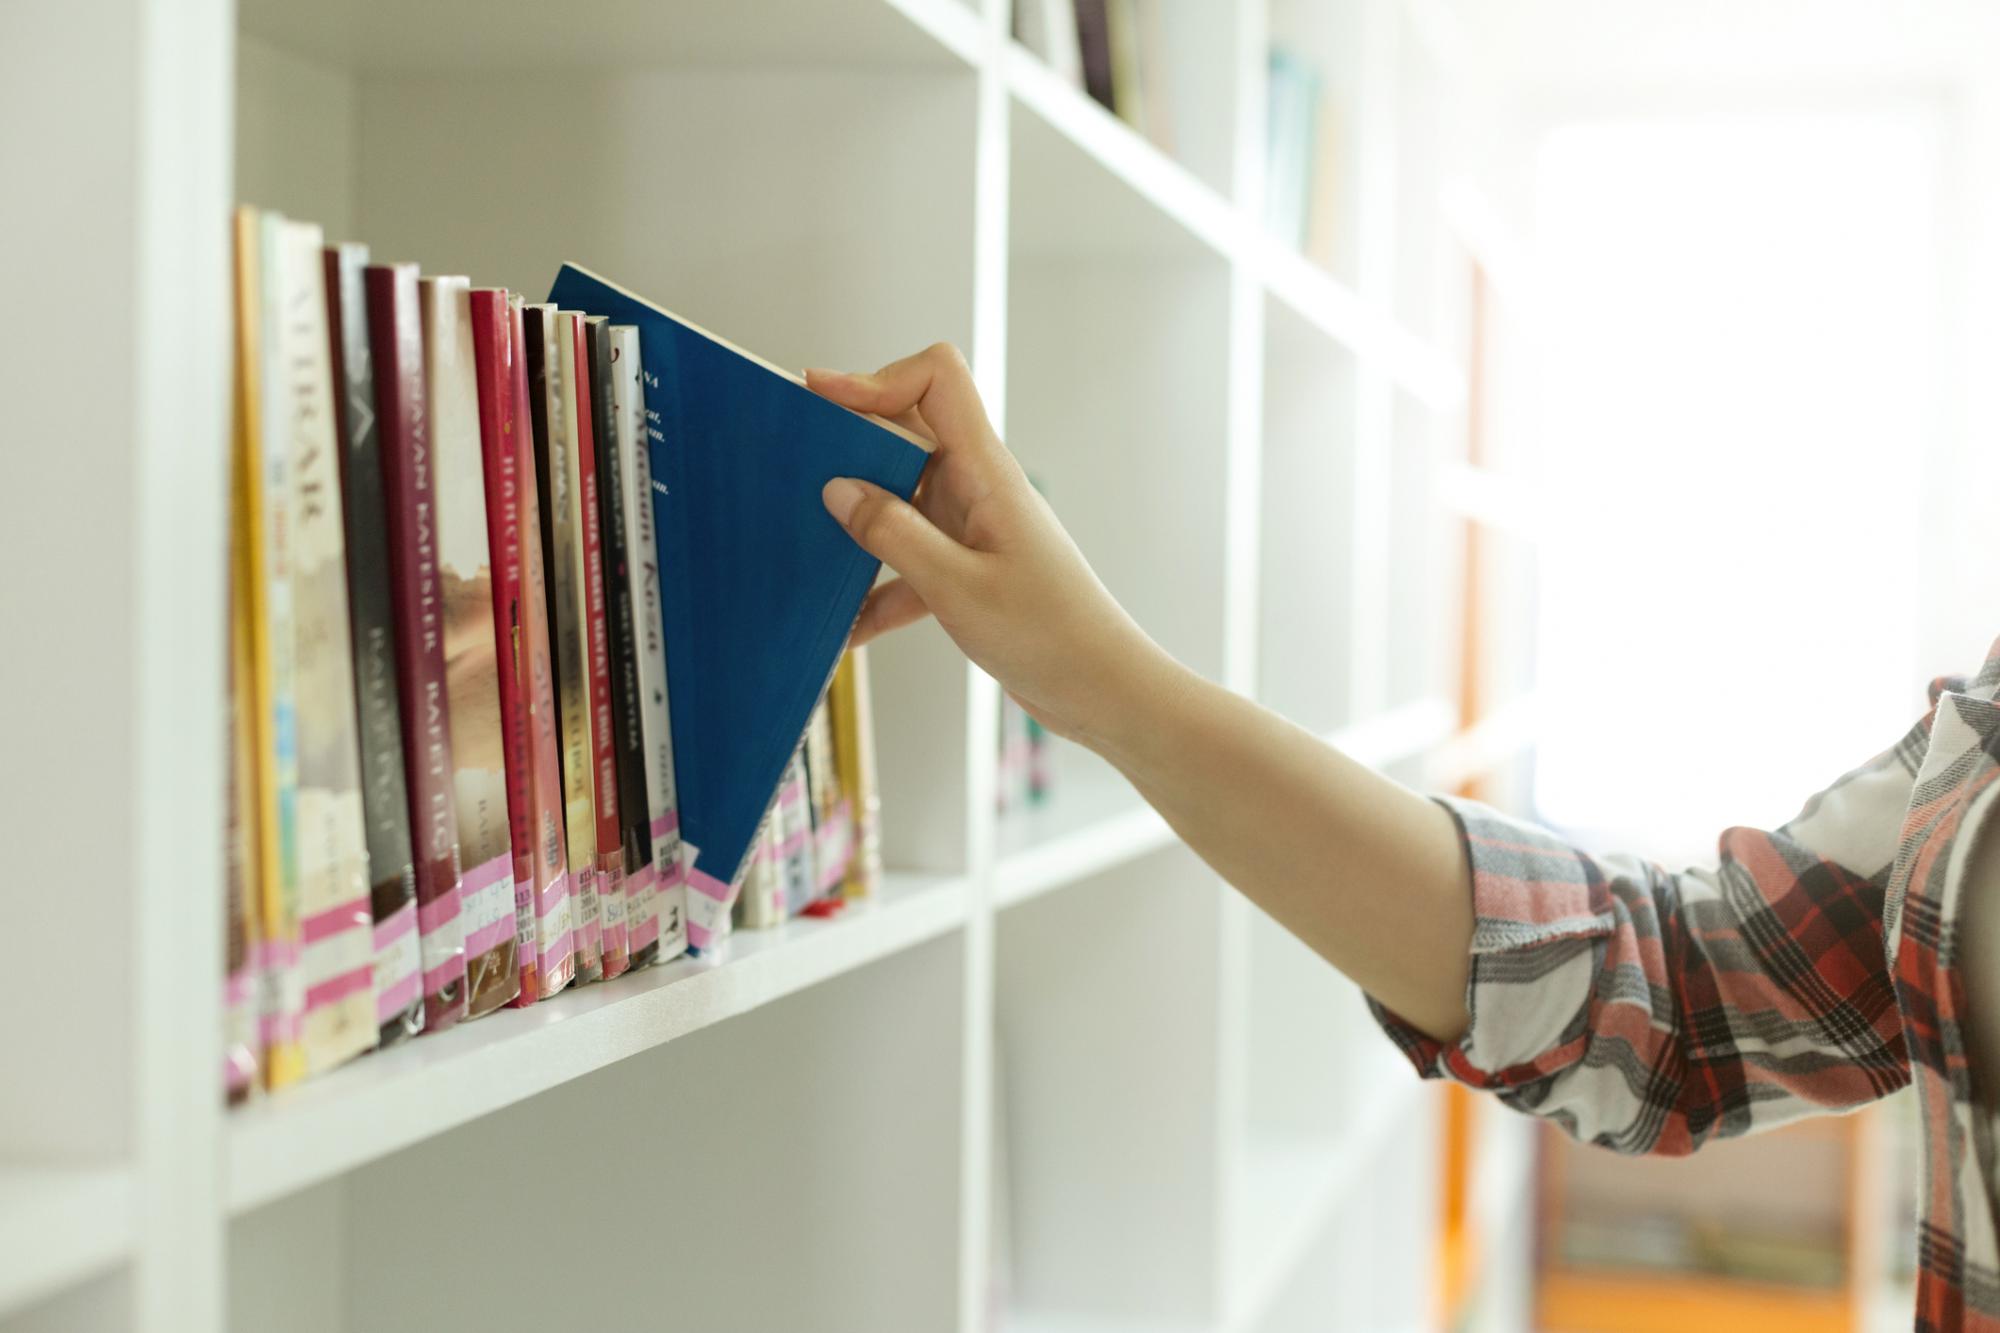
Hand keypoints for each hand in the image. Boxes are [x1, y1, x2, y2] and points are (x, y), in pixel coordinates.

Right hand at [807, 344, 1176, 749]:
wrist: (1101, 689)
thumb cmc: (1050, 635)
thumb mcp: (956, 587)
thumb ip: (893, 534)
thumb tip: (837, 490)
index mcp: (986, 472)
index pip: (937, 380)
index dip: (877, 379)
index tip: (821, 397)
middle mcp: (978, 488)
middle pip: (905, 432)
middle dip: (851, 446)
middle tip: (797, 472)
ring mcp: (971, 527)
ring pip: (899, 498)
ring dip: (858, 521)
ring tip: (808, 545)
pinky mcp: (966, 568)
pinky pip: (909, 559)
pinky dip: (878, 586)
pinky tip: (847, 626)